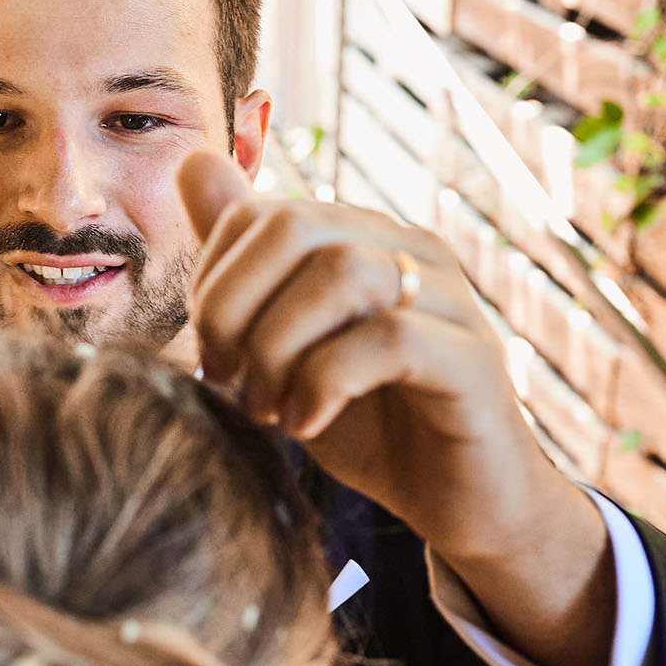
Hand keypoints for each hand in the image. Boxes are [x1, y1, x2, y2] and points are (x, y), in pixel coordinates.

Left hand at [177, 149, 560, 562]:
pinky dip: (326, 383)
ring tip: (267, 409)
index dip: (213, 281)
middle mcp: (410, 251)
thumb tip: (192, 160)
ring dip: (278, 346)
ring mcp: (449, 299)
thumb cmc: (370, 425)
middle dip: (234, 306)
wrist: (460, 504)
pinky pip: (390, 339)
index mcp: (363, 238)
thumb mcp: (286, 348)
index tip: (211, 356)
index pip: (261, 213)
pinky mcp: (473, 359)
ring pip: (343, 271)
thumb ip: (242, 268)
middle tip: (227, 380)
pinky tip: (305, 424)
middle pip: (295, 225)